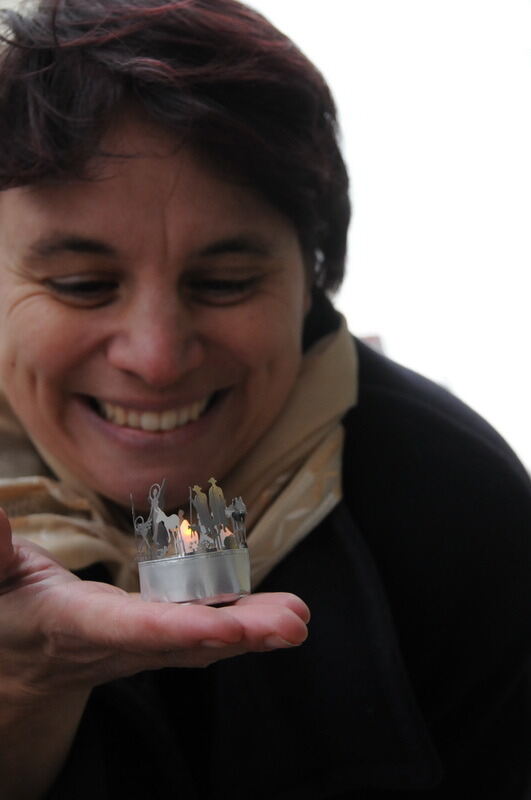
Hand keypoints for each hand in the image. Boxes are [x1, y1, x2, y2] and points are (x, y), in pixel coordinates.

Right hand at [0, 507, 308, 702]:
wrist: (15, 667)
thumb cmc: (3, 613)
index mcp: (74, 625)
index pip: (131, 629)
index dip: (179, 628)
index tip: (229, 628)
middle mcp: (115, 644)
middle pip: (183, 642)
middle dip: (239, 635)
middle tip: (293, 625)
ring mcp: (138, 648)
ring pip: (201, 642)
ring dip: (253, 631)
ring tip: (298, 619)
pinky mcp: (153, 642)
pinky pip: (201, 637)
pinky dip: (242, 628)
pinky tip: (278, 617)